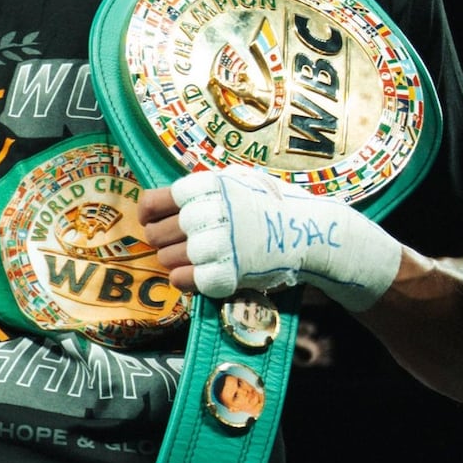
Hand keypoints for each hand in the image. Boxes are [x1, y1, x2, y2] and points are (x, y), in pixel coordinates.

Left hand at [140, 167, 399, 310]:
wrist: (314, 232)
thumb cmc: (273, 205)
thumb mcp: (240, 180)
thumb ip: (204, 188)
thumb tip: (164, 200)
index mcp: (208, 186)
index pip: (153, 202)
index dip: (148, 215)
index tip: (152, 221)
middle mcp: (209, 213)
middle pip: (157, 234)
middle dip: (163, 241)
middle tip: (178, 244)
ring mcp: (218, 244)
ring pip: (167, 259)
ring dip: (175, 262)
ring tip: (193, 259)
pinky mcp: (227, 272)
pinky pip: (183, 281)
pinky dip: (185, 281)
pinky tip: (196, 276)